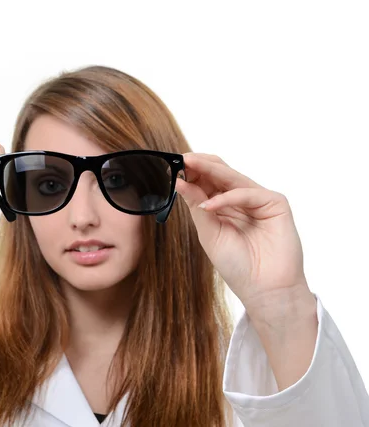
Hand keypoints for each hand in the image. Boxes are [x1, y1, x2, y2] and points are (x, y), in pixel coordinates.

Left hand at [175, 152, 309, 310]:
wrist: (264, 289)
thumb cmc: (237, 265)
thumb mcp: (208, 233)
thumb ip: (196, 206)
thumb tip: (178, 182)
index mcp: (223, 205)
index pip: (206, 181)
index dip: (190, 172)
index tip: (170, 164)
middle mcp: (241, 199)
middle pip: (220, 173)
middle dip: (199, 165)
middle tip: (180, 158)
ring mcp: (258, 199)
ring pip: (232, 177)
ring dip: (209, 170)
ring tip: (188, 165)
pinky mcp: (275, 203)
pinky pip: (247, 193)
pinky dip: (227, 198)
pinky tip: (208, 205)